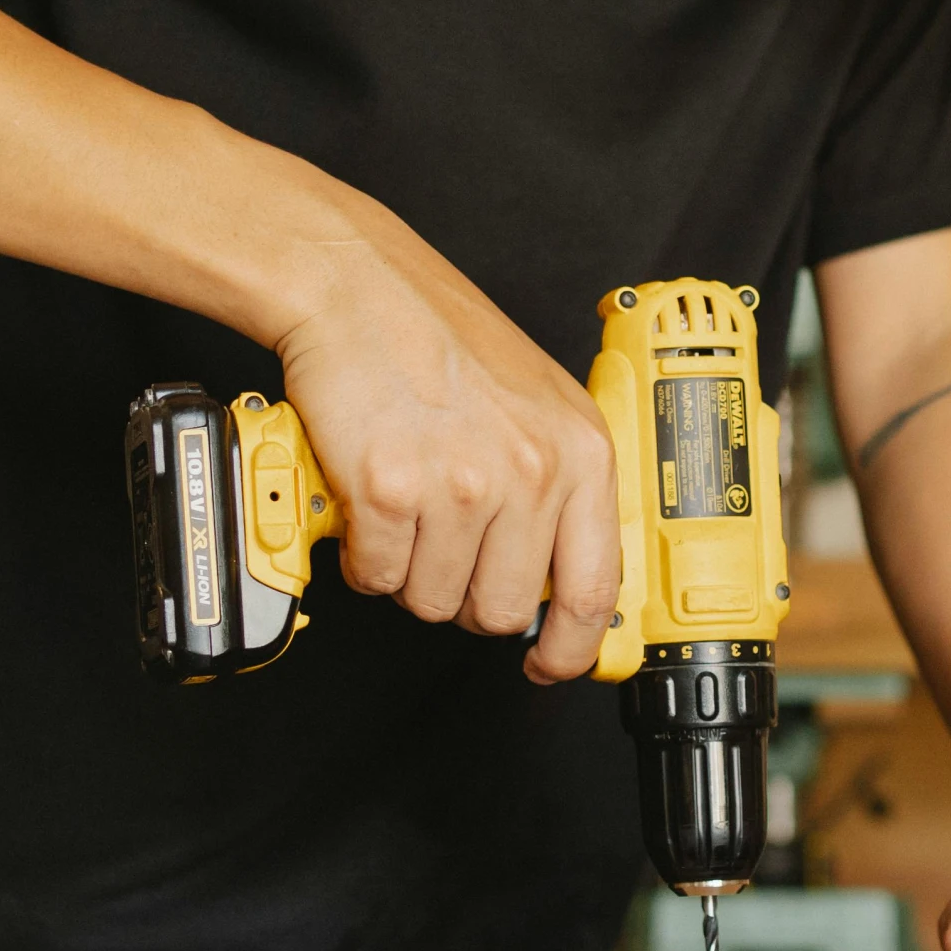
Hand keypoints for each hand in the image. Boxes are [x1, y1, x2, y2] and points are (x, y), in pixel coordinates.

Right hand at [274, 226, 618, 682]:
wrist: (356, 288)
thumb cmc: (440, 339)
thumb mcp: (539, 405)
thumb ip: (561, 485)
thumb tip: (558, 578)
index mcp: (580, 452)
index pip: (594, 588)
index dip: (571, 647)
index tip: (550, 663)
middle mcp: (530, 472)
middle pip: (501, 609)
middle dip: (464, 595)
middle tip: (443, 547)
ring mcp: (462, 484)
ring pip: (433, 599)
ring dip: (409, 570)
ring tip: (406, 507)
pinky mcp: (391, 489)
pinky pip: (377, 576)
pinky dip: (364, 554)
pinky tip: (369, 501)